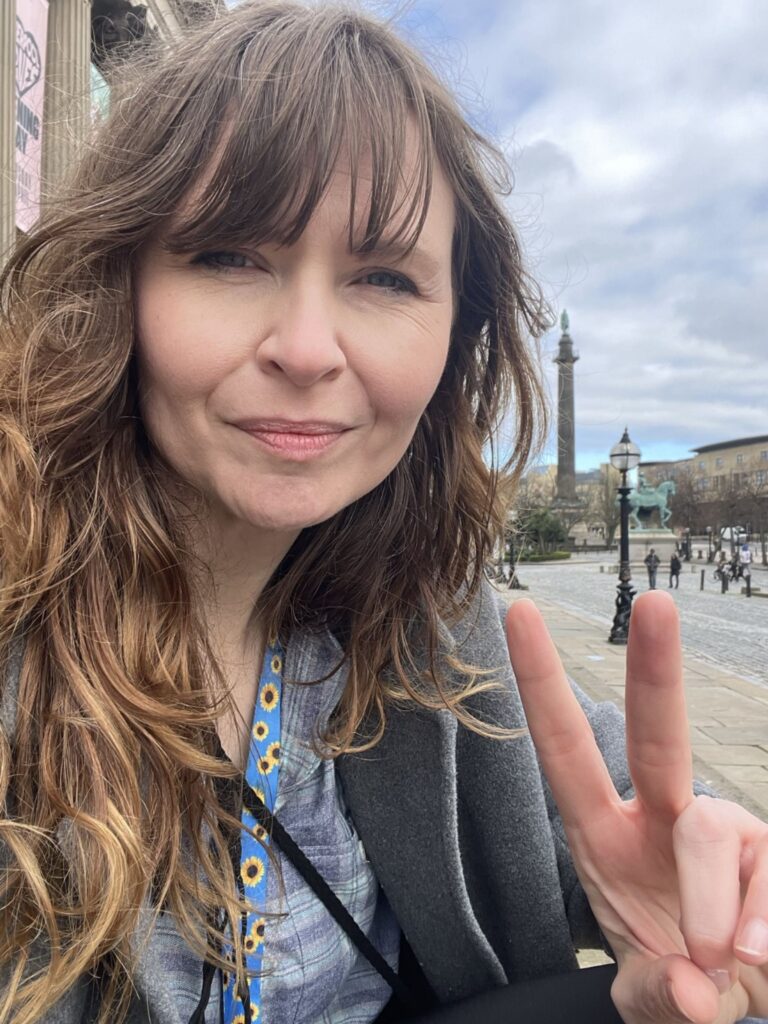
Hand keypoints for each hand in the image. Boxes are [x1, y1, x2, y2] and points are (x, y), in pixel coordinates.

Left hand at [505, 591, 767, 1023]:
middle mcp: (661, 820)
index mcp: (603, 837)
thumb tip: (694, 986)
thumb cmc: (677, 980)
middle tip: (653, 601)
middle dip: (654, 668)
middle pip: (656, 737)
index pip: (565, 750)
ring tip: (721, 959)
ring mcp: (722, 831)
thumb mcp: (653, 999)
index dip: (541, 683)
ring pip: (712, 831)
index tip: (520, 611)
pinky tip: (754, 955)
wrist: (731, 999)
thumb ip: (660, 1000)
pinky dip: (763, 929)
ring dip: (709, 907)